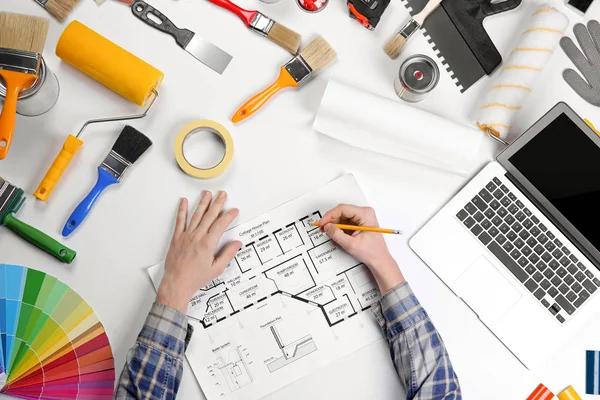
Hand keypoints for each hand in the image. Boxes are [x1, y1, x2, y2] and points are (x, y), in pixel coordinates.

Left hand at [156, 191, 241, 312]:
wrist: (177, 283)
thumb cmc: (195, 278)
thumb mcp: (216, 269)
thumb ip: (227, 254)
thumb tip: (236, 244)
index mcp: (208, 244)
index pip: (221, 224)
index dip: (228, 215)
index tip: (233, 210)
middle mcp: (197, 237)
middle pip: (209, 216)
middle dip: (217, 203)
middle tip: (222, 195)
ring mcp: (186, 236)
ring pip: (196, 215)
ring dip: (202, 203)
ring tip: (207, 194)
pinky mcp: (177, 238)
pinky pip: (180, 221)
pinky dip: (182, 210)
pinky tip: (184, 202)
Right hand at [319, 204, 403, 293]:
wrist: (379, 260)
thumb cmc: (372, 252)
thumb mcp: (351, 244)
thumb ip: (337, 235)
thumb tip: (327, 227)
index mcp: (365, 214)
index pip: (343, 209)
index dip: (330, 215)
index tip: (322, 222)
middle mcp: (364, 213)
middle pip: (342, 211)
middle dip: (331, 220)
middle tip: (323, 228)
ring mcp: (362, 218)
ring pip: (342, 216)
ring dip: (334, 224)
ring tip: (329, 232)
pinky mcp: (359, 223)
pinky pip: (345, 221)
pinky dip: (339, 227)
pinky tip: (336, 234)